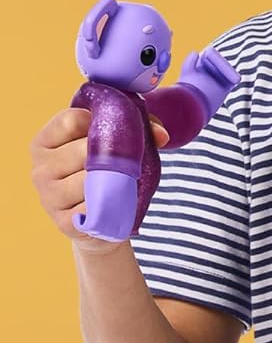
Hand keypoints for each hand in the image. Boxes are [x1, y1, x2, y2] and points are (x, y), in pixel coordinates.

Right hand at [30, 108, 168, 255]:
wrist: (100, 222)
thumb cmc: (106, 173)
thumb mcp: (114, 144)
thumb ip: (138, 127)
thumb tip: (161, 135)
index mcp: (43, 143)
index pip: (70, 120)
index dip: (100, 122)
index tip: (117, 132)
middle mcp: (39, 169)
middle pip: (84, 149)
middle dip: (114, 154)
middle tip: (130, 162)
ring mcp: (49, 197)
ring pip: (91, 178)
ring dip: (116, 179)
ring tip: (124, 181)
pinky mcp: (64, 222)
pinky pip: (97, 205)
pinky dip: (114, 201)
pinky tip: (115, 201)